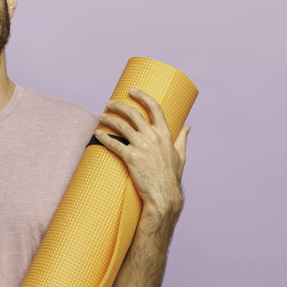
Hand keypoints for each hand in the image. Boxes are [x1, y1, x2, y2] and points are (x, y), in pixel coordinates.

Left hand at [95, 88, 189, 216]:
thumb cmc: (171, 177)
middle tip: (109, 103)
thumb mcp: (181, 155)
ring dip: (108, 119)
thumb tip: (188, 127)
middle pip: (133, 113)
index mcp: (165, 134)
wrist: (164, 195)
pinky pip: (114, 144)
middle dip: (119, 105)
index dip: (142, 96)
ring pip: (121, 126)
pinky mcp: (131, 158)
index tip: (132, 90)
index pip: (155, 107)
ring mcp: (142, 147)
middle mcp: (153, 137)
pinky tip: (97, 134)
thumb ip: (182, 139)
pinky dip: (104, 137)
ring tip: (101, 116)